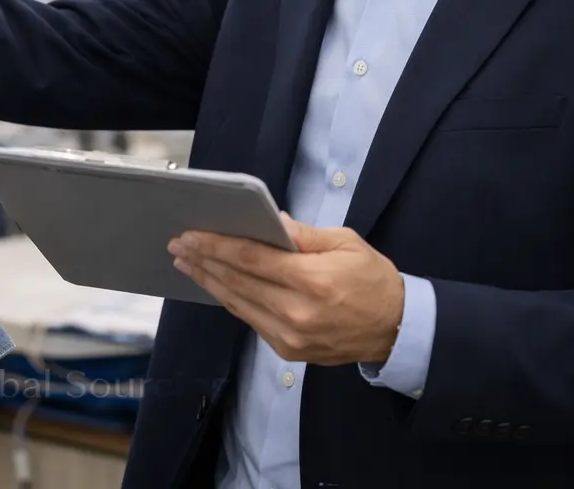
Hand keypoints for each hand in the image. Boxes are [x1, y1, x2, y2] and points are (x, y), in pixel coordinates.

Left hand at [169, 214, 404, 365]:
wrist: (395, 330)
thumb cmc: (372, 280)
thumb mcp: (346, 244)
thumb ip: (304, 235)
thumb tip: (269, 221)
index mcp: (312, 280)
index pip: (251, 258)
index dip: (216, 245)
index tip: (191, 235)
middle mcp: (296, 312)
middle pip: (237, 281)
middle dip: (203, 261)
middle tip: (178, 244)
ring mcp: (290, 336)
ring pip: (238, 304)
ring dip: (208, 281)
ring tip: (186, 263)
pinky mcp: (288, 351)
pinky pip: (251, 320)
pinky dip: (230, 300)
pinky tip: (216, 285)